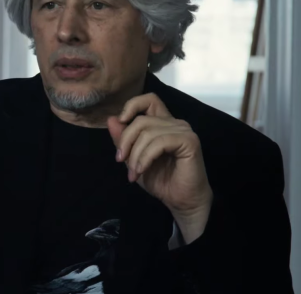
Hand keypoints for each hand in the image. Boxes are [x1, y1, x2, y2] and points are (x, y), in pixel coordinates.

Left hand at [107, 93, 212, 243]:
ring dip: (135, 154)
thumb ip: (123, 140)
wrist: (181, 201)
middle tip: (120, 160)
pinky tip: (141, 170)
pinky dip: (145, 157)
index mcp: (163, 123)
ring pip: (148, 132)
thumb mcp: (134, 159)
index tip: (120, 122)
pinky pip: (159, 142)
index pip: (148, 99)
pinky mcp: (189, 141)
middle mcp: (174, 123)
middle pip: (141, 119)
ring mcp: (183, 130)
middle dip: (125, 140)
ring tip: (133, 173)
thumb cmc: (161, 180)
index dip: (131, 105)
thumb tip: (111, 119)